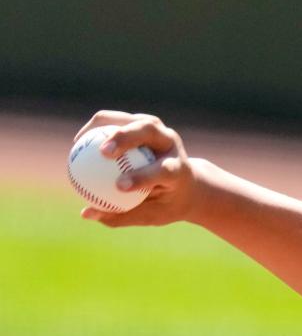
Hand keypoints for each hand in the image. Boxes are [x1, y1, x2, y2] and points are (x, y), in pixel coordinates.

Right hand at [74, 110, 210, 226]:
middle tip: (102, 152)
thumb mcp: (150, 215)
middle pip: (149, 130)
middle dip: (125, 137)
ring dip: (107, 126)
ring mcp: (160, 131)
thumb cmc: (165, 204)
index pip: (163, 170)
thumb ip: (120, 215)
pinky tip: (80, 140)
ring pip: (133, 120)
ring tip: (81, 141)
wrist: (187, 184)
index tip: (120, 186)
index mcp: (180, 170)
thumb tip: (86, 213)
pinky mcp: (146, 123)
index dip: (142, 176)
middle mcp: (172, 144)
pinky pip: (119, 120)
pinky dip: (99, 127)